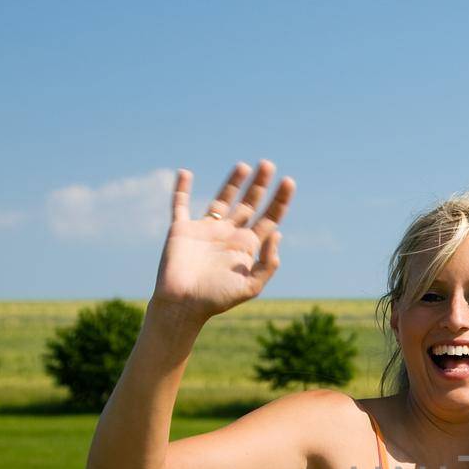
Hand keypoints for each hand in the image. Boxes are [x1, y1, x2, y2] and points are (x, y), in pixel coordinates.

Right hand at [152, 161, 293, 320]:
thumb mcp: (251, 286)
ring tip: (244, 166)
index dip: (280, 201)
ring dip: (232, 182)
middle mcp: (229, 235)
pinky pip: (180, 204)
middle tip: (268, 165)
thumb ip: (267, 263)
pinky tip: (185, 173)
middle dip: (260, 185)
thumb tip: (278, 234)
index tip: (289, 181)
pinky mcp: (182, 229)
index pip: (268, 219)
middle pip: (249, 204)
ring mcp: (206, 230)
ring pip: (222, 200)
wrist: (183, 304)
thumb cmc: (216, 299)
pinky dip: (181, 189)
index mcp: (246, 247)